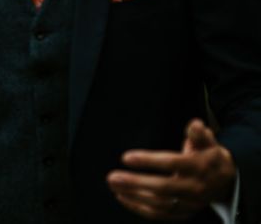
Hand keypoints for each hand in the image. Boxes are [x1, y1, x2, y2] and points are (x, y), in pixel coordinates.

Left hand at [107, 119, 235, 220]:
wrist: (227, 183)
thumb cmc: (210, 157)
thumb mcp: (209, 142)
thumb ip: (199, 134)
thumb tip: (195, 124)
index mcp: (198, 167)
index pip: (171, 164)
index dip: (148, 161)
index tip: (125, 157)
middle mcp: (193, 188)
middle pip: (162, 188)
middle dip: (135, 183)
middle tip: (112, 177)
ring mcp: (189, 203)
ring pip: (159, 204)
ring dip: (134, 196)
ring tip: (114, 186)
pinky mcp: (184, 213)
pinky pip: (161, 215)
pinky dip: (140, 209)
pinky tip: (123, 198)